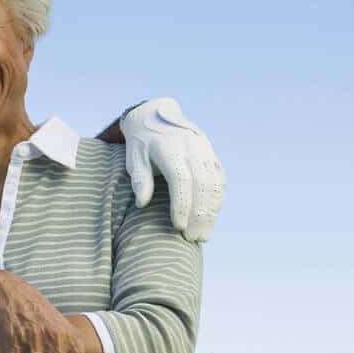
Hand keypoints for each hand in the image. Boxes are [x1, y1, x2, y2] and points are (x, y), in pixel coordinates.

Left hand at [120, 97, 225, 241]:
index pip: (181, 180)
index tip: (178, 226)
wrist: (156, 114)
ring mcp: (205, 150)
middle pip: (202, 185)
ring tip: (203, 234)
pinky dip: (217, 199)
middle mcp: (192, 148)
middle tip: (192, 238)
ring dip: (212, 211)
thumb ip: (140, 179)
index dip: (182, 204)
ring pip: (216, 183)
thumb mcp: (133, 157)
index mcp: (170, 148)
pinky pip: (220, 178)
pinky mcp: (212, 154)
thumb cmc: (141, 142)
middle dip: (199, 214)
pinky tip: (211, 217)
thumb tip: (142, 203)